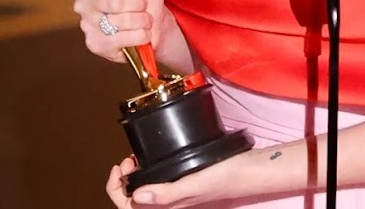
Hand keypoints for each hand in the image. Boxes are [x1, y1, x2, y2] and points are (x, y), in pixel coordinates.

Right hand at [73, 0, 162, 62]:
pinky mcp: (97, 45)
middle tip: (142, 4)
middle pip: (113, 2)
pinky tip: (140, 34)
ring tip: (143, 19)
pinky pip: (126, 38)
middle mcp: (81, 4)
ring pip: (122, 21)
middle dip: (138, 3)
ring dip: (143, 20)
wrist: (155, 27)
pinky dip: (141, 35)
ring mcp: (87, 27)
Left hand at [106, 152, 244, 207]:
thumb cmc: (226, 178)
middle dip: (123, 181)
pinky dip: (146, 172)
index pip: (129, 207)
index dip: (116, 188)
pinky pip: (156, 183)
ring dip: (133, 176)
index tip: (120, 168)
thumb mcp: (193, 184)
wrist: (248, 169)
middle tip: (128, 161)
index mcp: (168, 206)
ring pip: (143, 190)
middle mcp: (169, 202)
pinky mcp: (181, 183)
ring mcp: (174, 193)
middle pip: (132, 200)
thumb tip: (136, 195)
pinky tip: (149, 160)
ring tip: (135, 159)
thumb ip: (166, 193)